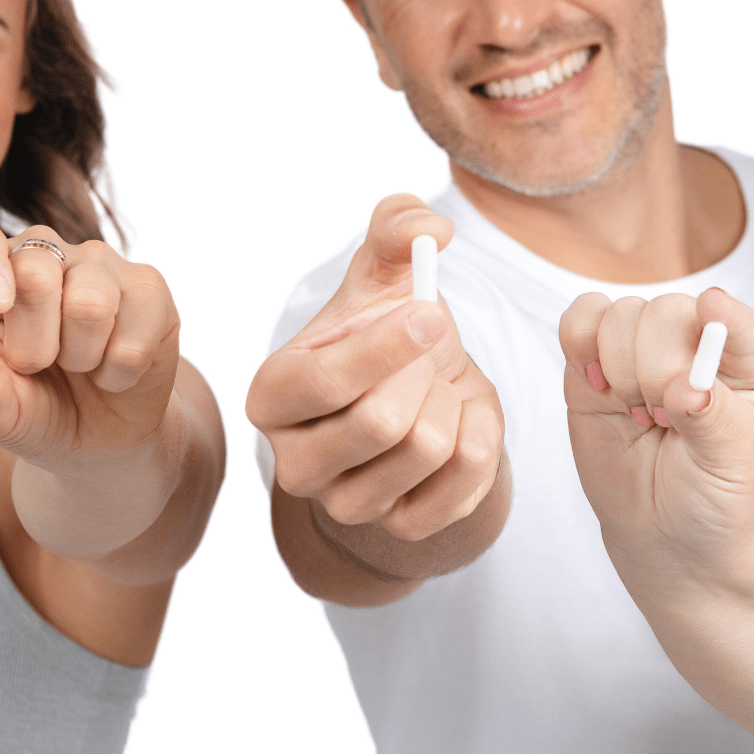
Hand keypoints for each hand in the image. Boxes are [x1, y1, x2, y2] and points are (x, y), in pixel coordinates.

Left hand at [0, 222, 180, 476]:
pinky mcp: (149, 287)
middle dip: (35, 342)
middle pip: (36, 271)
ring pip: (90, 303)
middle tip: (40, 366)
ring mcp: (102, 266)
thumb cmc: (42, 410)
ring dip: (83, 358)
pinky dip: (120, 371)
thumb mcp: (3, 420)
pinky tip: (116, 370)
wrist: (105, 432)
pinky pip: (134, 333)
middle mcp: (47, 256)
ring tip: (82, 366)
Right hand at [247, 194, 503, 541]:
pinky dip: (482, 434)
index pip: (323, 381)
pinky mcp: (402, 526)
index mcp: (271, 395)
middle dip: (424, 373)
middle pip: (383, 423)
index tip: (430, 313)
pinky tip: (461, 419)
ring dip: (452, 399)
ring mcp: (347, 504)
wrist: (420, 396)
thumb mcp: (384, 272)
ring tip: (436, 386)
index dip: (386, 344)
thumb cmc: (386, 331)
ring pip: (429, 449)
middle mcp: (295, 463)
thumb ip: (397, 228)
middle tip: (426, 355)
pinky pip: (466, 479)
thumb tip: (429, 227)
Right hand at [558, 288, 753, 577]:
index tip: (711, 311)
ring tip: (640, 416)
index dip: (725, 314)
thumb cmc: (717, 495)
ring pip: (619, 315)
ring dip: (621, 368)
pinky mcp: (593, 365)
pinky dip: (580, 345)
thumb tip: (683, 384)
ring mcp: (639, 352)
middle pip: (665, 313)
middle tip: (664, 421)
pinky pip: (579, 322)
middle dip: (656, 369)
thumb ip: (711, 419)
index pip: (741, 324)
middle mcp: (692, 345)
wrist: (671, 534)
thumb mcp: (731, 465)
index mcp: (744, 364)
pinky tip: (598, 386)